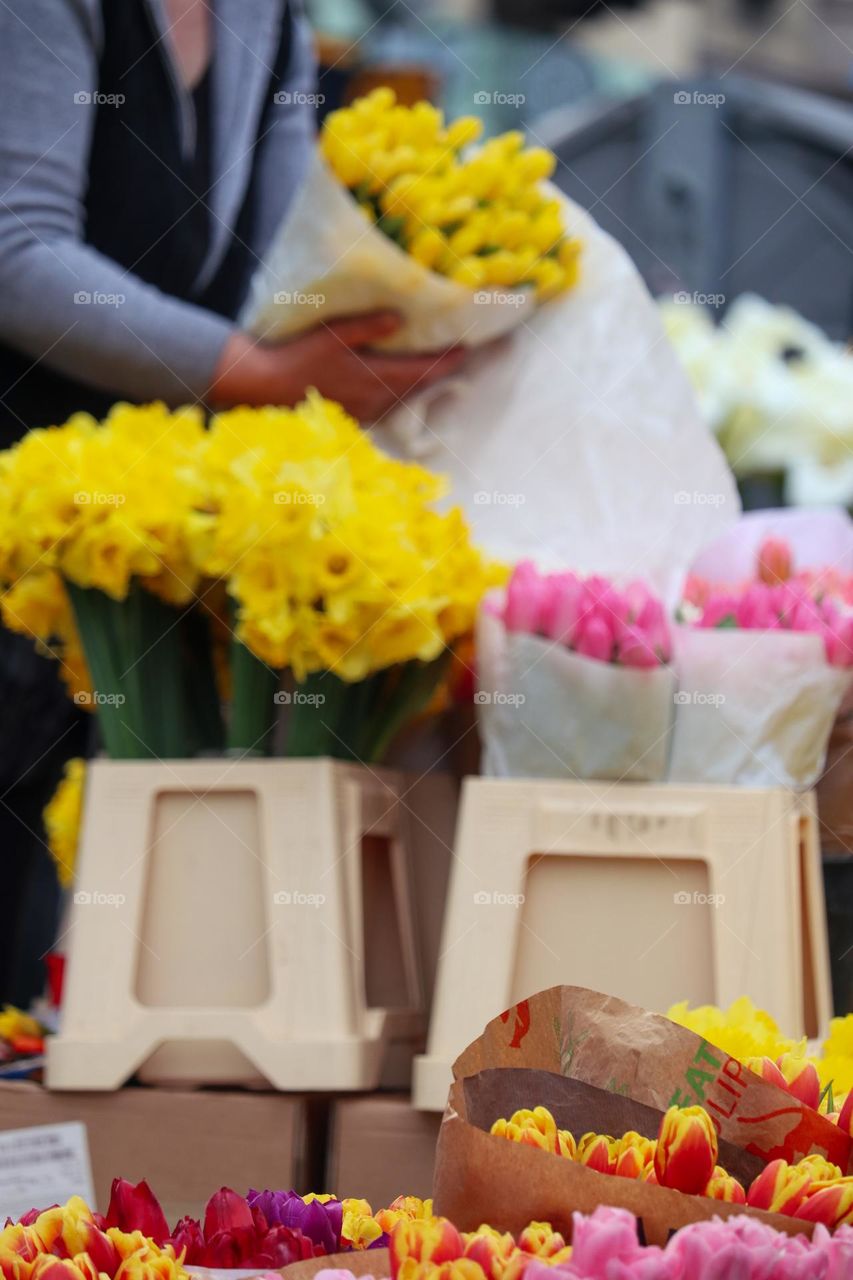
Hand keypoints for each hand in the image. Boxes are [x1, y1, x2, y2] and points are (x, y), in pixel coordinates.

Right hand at [209, 311, 466, 419]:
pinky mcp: (354, 417)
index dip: (448, 360)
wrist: (267, 389)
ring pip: (405, 398)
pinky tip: (402, 385)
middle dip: (441, 371)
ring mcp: (366, 412)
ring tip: (438, 368)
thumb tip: (401, 319)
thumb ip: (368, 327)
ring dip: (422, 384)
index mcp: (376, 378)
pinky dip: (401, 394)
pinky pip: (388, 406)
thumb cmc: (298, 357)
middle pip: (419, 387)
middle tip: (460, 356)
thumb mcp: (332, 334)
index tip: (468, 347)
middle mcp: (377, 400)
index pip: (423, 370)